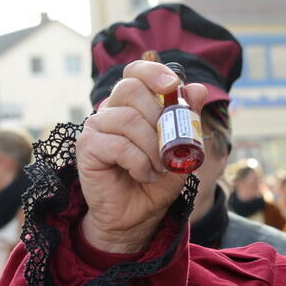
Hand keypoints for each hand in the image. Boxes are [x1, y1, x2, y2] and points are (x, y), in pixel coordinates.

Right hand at [76, 61, 207, 252]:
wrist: (139, 214)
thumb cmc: (158, 179)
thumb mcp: (182, 148)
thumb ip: (188, 119)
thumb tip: (198, 89)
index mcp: (133, 105)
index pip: (135, 72)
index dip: (152, 71)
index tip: (172, 85)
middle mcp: (111, 111)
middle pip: (130, 89)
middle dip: (159, 117)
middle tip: (170, 146)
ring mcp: (96, 127)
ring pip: (127, 119)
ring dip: (152, 147)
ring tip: (159, 167)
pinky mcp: (86, 147)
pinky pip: (118, 145)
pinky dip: (139, 162)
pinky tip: (144, 174)